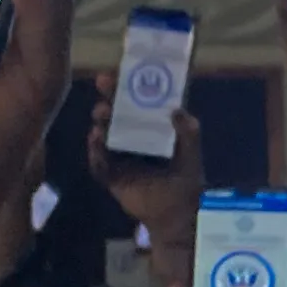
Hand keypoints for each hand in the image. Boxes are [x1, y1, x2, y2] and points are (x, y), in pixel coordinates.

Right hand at [87, 80, 204, 240]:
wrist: (175, 214)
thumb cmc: (185, 181)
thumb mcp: (190, 153)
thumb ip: (188, 132)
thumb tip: (177, 110)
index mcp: (151, 130)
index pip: (137, 104)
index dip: (127, 87)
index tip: (119, 72)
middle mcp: (133, 139)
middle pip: (117, 114)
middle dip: (109, 97)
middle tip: (103, 82)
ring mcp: (120, 157)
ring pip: (105, 134)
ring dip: (101, 122)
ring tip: (101, 114)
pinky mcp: (111, 176)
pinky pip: (99, 162)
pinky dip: (96, 151)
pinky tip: (96, 138)